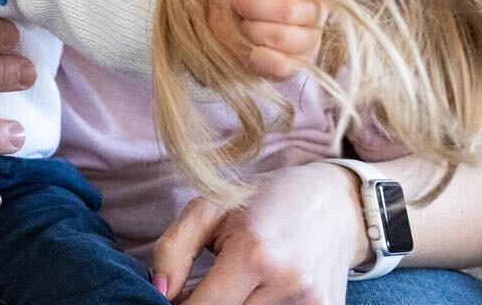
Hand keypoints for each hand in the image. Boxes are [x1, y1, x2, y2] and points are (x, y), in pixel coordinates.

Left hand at [150, 161, 368, 303]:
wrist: (336, 204)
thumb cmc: (264, 202)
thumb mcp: (210, 209)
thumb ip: (174, 249)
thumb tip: (159, 291)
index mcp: (254, 253)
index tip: (172, 299)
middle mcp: (288, 283)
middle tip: (202, 292)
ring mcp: (313, 304)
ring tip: (234, 289)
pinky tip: (256, 295)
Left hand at [214, 0, 325, 81]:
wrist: (233, 15)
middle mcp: (315, 12)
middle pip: (288, 11)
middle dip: (251, 6)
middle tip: (235, 2)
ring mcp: (308, 41)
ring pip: (281, 37)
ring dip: (249, 28)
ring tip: (239, 21)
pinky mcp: (294, 65)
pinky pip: (281, 65)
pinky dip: (259, 56)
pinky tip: (248, 47)